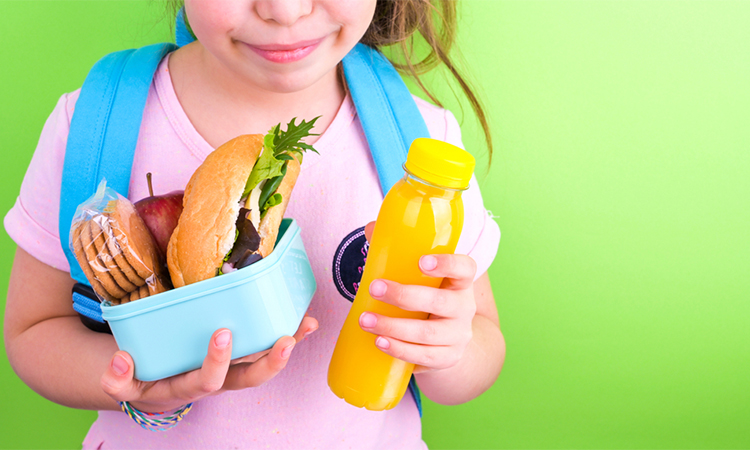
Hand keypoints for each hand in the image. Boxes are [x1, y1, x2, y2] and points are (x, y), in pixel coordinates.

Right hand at [100, 316, 316, 411]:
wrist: (157, 383)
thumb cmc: (145, 376)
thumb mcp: (126, 382)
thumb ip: (117, 378)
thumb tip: (120, 360)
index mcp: (190, 386)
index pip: (207, 381)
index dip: (217, 362)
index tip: (222, 334)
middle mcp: (219, 379)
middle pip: (249, 379)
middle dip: (269, 363)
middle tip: (284, 341)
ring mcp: (233, 367)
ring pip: (265, 362)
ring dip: (288, 344)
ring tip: (307, 326)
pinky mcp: (243, 354)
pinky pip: (269, 346)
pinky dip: (289, 334)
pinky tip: (306, 320)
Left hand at [360, 222, 476, 373]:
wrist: (448, 341)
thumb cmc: (428, 298)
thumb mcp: (421, 278)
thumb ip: (398, 251)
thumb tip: (372, 228)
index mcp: (460, 282)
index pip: (465, 268)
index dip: (448, 263)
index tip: (422, 261)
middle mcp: (464, 308)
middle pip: (441, 301)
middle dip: (404, 296)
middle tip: (374, 288)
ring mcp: (458, 336)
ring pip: (428, 334)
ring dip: (393, 327)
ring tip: (365, 320)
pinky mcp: (447, 358)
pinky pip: (425, 357)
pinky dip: (400, 350)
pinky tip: (380, 342)